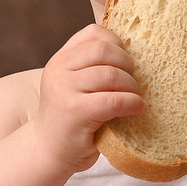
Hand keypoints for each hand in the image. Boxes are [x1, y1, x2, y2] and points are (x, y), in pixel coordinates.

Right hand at [33, 24, 142, 171]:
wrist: (48, 152)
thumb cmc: (71, 119)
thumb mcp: (75, 85)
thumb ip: (93, 67)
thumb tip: (136, 51)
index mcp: (61, 58)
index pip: (94, 33)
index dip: (117, 43)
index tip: (125, 62)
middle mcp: (59, 69)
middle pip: (104, 50)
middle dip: (127, 64)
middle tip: (134, 82)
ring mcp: (65, 90)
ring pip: (110, 74)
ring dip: (132, 86)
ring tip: (135, 97)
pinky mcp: (76, 112)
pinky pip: (114, 100)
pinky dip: (132, 103)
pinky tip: (138, 109)